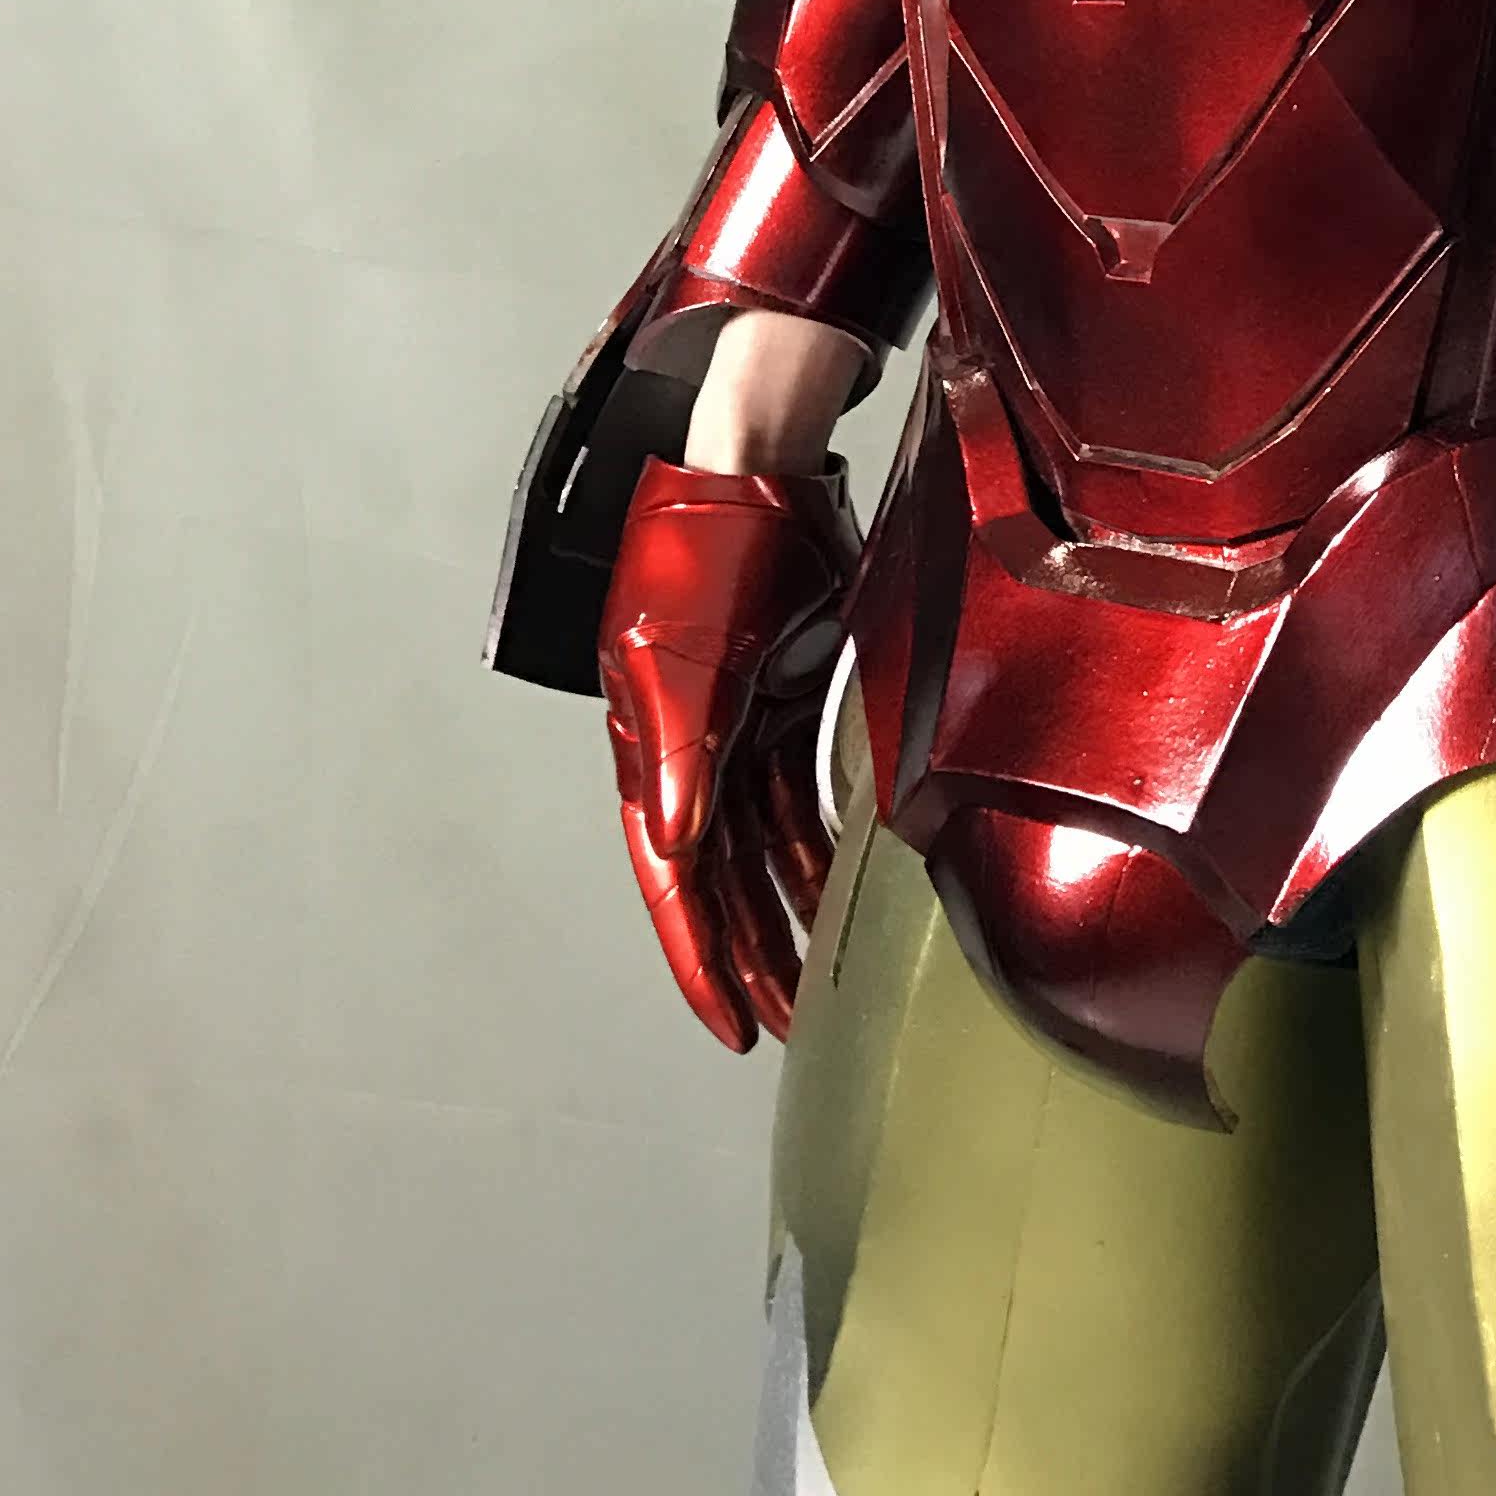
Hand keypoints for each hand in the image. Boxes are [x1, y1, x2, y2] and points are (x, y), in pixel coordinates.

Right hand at [596, 457, 854, 1050]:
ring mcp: (739, 724)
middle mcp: (692, 750)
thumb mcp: (684, 659)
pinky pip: (798, 791)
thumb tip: (672, 848)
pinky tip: (843, 883)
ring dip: (787, 908)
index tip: (734, 1028)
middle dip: (750, 955)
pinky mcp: (784, 695)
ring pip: (763, 844)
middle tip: (786, 1022)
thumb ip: (678, 755)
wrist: (757, 467)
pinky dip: (815, 841)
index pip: (678, 885)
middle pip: (722, 879)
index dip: (702, 960)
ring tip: (818, 976)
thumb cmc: (704, 553)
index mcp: (653, 752)